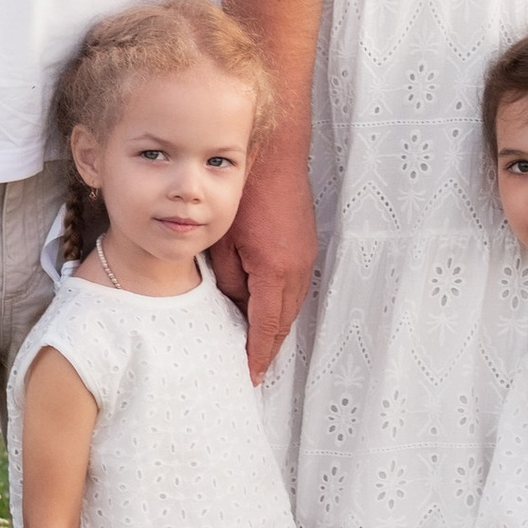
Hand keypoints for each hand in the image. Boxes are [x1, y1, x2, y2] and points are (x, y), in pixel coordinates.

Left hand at [209, 148, 318, 381]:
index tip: (249, 376)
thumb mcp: (222, 242)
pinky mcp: (305, 244)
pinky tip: (264, 306)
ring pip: (290, 304)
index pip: (266, 328)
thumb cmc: (241, 191)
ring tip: (257, 344)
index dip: (257, 354)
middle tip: (253, 368)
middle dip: (268, 346)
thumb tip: (233, 304)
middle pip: (284, 321)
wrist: (271, 152)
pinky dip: (281, 302)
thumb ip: (228, 281)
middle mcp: (298, 269)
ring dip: (275, 324)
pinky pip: (294, 285)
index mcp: (275, 271)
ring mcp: (306, 256)